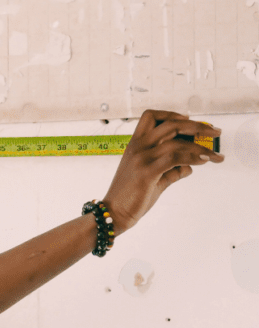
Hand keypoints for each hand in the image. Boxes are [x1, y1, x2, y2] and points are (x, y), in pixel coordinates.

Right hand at [102, 109, 222, 235]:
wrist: (113, 212)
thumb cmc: (130, 196)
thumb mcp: (152, 179)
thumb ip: (171, 170)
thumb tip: (189, 167)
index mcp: (135, 145)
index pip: (152, 117)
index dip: (172, 115)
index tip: (189, 120)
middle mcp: (138, 147)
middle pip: (170, 124)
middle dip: (197, 125)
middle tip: (214, 132)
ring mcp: (142, 158)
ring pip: (177, 142)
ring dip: (201, 147)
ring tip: (215, 155)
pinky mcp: (147, 171)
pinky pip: (176, 158)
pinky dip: (193, 157)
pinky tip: (203, 161)